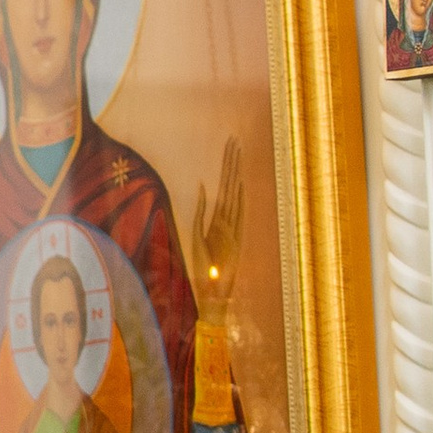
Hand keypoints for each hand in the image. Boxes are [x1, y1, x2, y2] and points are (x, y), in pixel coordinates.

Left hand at [193, 136, 243, 298]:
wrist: (213, 291)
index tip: (228, 148)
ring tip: (236, 152)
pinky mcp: (234, 238)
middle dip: (230, 162)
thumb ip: (199, 212)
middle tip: (233, 140)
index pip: (222, 187)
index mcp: (217, 220)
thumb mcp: (195, 236)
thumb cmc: (203, 268)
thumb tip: (202, 187)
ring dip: (233, 173)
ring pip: (232, 194)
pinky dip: (236, 198)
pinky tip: (237, 182)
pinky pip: (234, 214)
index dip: (225, 167)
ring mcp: (231, 227)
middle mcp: (226, 220)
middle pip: (229, 184)